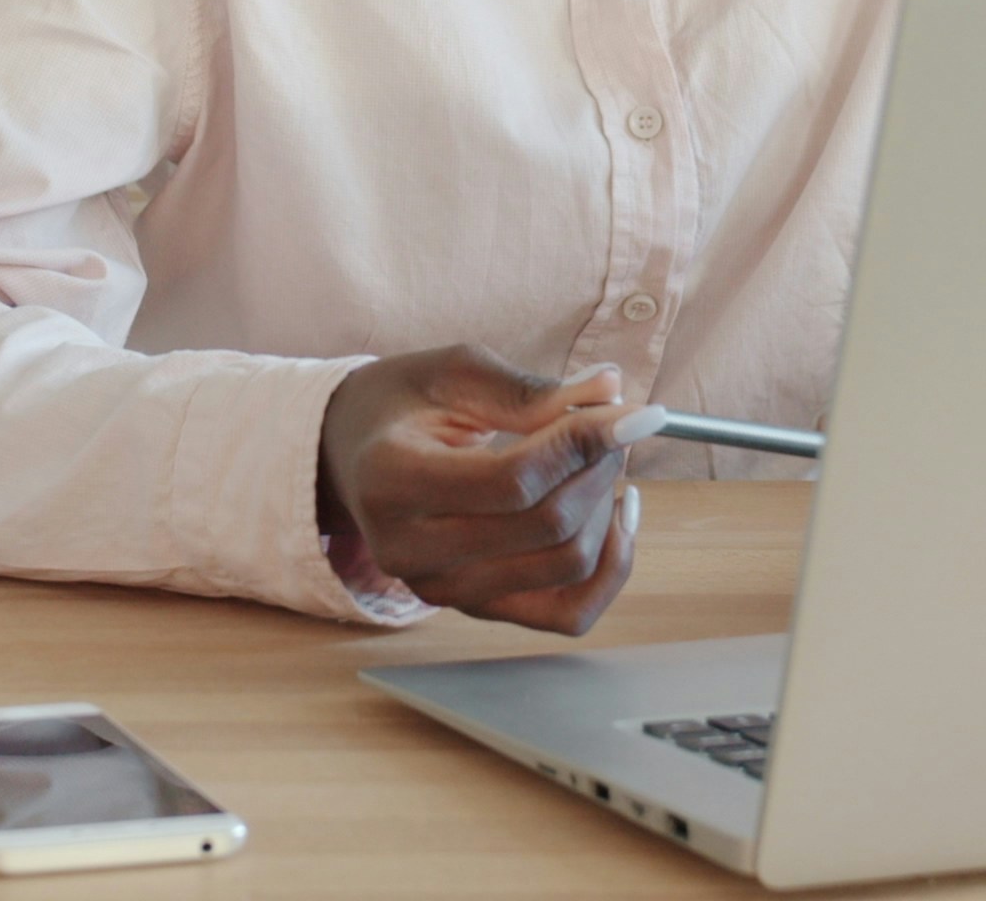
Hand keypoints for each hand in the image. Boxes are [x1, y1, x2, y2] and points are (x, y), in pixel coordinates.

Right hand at [317, 346, 649, 634]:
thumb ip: (528, 389)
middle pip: (546, 526)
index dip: (582, 444)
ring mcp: (440, 589)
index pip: (512, 480)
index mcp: (392, 480)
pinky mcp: (473, 609)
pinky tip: (613, 516)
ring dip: (603, 506)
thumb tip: (612, 392)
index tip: (632, 410)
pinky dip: (609, 567)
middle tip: (612, 423)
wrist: (354, 455)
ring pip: (565, 567)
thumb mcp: (452, 373)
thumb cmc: (401, 404)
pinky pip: (568, 613)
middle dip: (598, 468)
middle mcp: (409, 550)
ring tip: (600, 459)